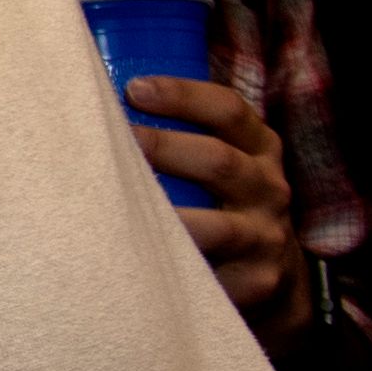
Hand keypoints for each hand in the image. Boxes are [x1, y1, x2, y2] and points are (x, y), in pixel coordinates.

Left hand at [129, 74, 314, 347]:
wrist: (275, 275)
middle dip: (163, 148)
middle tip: (110, 141)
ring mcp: (264, 237)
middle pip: (218, 161)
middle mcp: (268, 188)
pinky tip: (129, 257)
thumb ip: (182, 134)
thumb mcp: (222, 162)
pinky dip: (169, 266)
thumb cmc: (224, 203)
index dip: (184, 95)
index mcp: (258, 149)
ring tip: (114, 207)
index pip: (228, 110)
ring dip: (165, 216)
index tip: (134, 89)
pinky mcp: (255, 282)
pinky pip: (206, 274)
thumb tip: (97, 99)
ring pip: (216, 226)